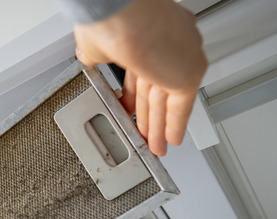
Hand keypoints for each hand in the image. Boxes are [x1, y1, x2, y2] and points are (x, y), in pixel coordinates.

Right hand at [73, 0, 206, 155]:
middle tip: (146, 132)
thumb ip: (99, 54)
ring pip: (168, 101)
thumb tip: (89, 56)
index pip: (147, 69)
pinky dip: (174, 125)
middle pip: (159, 88)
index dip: (138, 93)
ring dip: (158, 127)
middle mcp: (174, 40)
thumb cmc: (110, 16)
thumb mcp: (98, 42)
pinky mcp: (187, 74)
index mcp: (155, 27)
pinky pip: (182, 107)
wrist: (120, 12)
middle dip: (150, 115)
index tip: (134, 107)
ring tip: (153, 145)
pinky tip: (171, 139)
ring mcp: (183, 57)